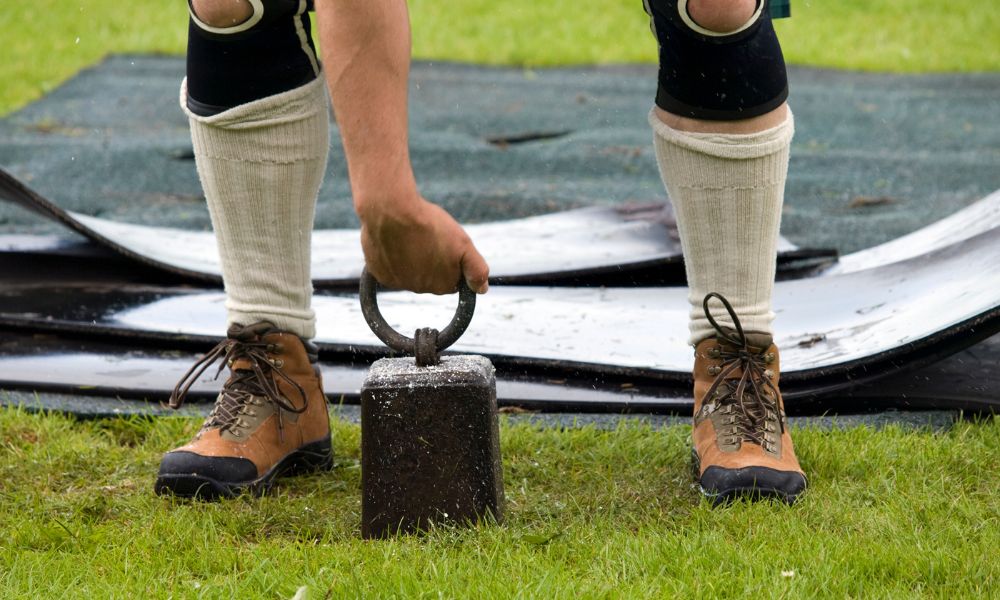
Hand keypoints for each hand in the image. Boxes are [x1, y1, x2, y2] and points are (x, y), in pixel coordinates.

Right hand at [359, 195, 489, 294]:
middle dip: (431, 260)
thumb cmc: (429, 225)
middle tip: (428, 237)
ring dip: (411, 258)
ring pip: (409, 272)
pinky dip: (392, 256)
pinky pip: (389, 267)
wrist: (390, 211)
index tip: (445, 244)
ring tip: (410, 235)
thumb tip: (482, 290)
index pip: (451, 280)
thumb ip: (476, 270)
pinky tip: (394, 239)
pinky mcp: (378, 273)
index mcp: (442, 285)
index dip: (451, 261)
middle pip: (430, 276)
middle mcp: (420, 289)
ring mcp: (398, 282)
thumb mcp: (463, 244)